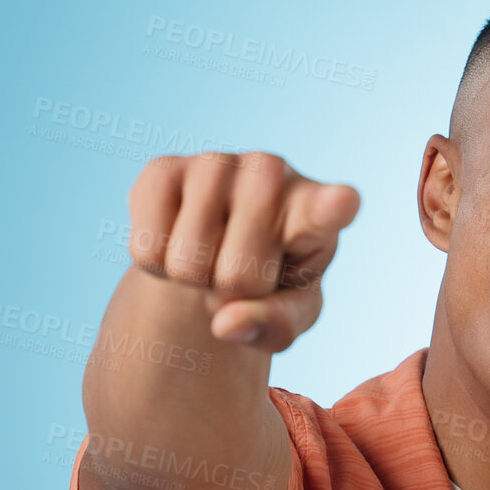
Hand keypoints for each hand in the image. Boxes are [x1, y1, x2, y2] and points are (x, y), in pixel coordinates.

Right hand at [127, 151, 360, 351]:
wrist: (218, 251)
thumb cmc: (269, 283)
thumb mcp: (286, 317)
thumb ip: (273, 326)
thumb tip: (226, 323)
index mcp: (318, 210)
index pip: (328, 207)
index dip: (332, 207)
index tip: (342, 202)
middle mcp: (272, 173)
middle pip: (240, 274)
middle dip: (232, 293)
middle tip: (240, 273)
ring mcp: (217, 163)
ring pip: (189, 262)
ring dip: (192, 280)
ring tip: (211, 255)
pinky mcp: (163, 167)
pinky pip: (147, 245)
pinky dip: (156, 264)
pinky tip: (177, 240)